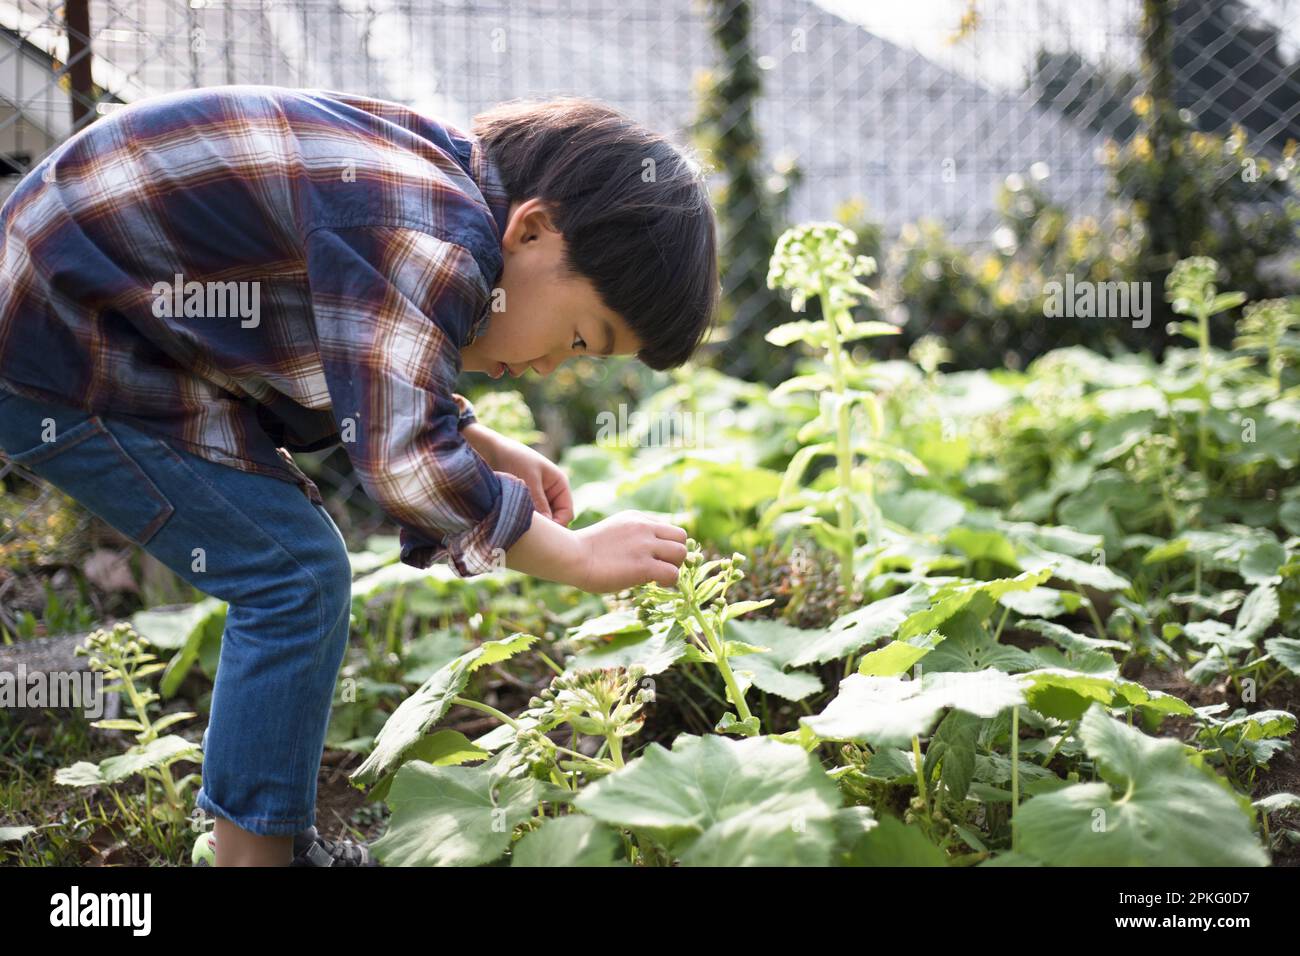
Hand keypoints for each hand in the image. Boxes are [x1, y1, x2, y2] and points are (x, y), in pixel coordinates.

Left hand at [464, 423, 573, 524]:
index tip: (542, 535)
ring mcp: (538, 497)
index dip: (558, 526)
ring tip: (518, 527)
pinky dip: (523, 521)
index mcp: (559, 484)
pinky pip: (529, 517)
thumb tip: (548, 528)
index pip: (567, 513)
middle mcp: (551, 492)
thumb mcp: (528, 481)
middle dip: (545, 527)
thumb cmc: (513, 459)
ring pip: (541, 520)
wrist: (489, 449)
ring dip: (533, 524)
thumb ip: (539, 504)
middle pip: (555, 518)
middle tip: (529, 535)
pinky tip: (513, 523)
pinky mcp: (524, 501)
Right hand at [572, 511, 688, 591]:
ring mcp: (645, 545)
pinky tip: (654, 583)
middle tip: (661, 567)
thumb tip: (644, 552)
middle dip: (675, 554)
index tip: (656, 558)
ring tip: (658, 576)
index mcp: (636, 518)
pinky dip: (668, 581)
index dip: (666, 545)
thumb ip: (631, 535)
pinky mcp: (644, 565)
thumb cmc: (584, 550)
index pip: (668, 528)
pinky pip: (673, 574)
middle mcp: (644, 527)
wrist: (571, 556)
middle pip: (681, 537)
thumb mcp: (612, 531)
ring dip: (674, 567)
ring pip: (681, 553)